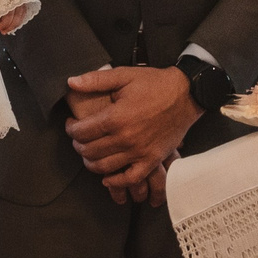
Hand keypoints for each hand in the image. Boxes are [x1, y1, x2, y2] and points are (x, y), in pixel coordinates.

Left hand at [65, 66, 201, 199]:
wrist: (186, 94)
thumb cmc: (154, 84)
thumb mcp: (123, 75)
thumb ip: (95, 80)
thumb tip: (71, 82)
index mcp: (116, 118)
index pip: (81, 132)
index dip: (71, 129)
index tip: (71, 124)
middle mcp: (126, 138)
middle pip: (89, 151)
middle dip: (78, 145)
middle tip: (78, 138)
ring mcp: (140, 152)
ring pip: (104, 167)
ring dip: (91, 163)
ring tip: (89, 153)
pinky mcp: (152, 160)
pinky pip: (130, 179)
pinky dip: (116, 182)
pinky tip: (107, 177)